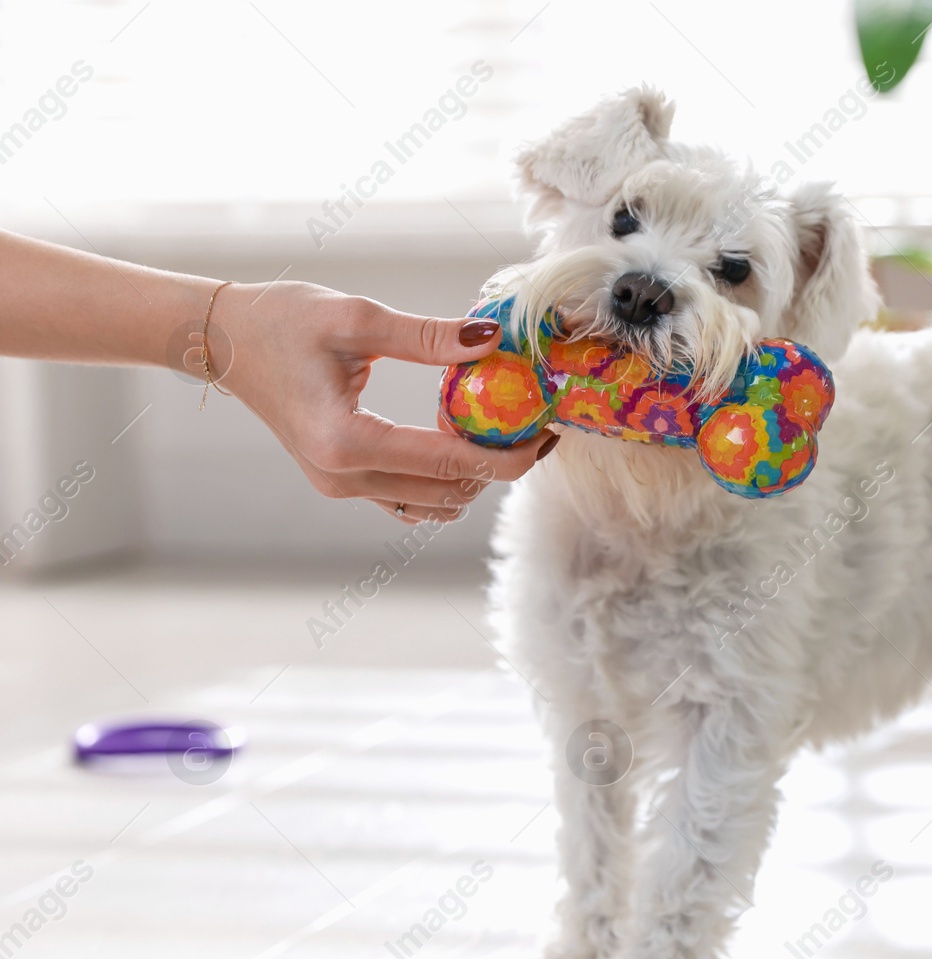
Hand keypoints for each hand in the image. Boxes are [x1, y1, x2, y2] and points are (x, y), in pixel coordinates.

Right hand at [208, 280, 553, 523]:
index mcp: (345, 442)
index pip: (450, 464)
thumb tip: (493, 340)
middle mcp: (343, 478)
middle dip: (499, 466)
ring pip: (434, 505)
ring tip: (497, 430)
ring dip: (473, 477)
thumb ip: (428, 337)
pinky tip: (459, 438)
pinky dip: (444, 478)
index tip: (545, 433)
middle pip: (450, 493)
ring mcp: (341, 488)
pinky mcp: (342, 484)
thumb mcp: (357, 318)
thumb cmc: (280, 321)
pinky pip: (410, 499)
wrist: (224, 341)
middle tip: (533, 425)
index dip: (508, 455)